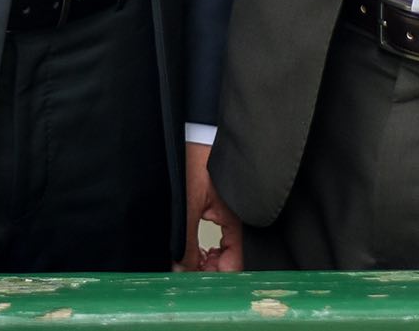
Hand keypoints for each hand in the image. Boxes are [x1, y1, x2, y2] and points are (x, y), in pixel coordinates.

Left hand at [177, 140, 243, 271]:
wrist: (195, 132)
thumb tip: (182, 273)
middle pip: (231, 261)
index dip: (217, 279)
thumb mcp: (187, 206)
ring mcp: (228, 215)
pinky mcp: (219, 209)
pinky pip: (220, 238)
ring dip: (207, 262)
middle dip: (211, 272)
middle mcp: (236, 221)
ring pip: (224, 251)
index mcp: (235, 221)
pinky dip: (207, 249)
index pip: (235, 264)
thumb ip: (186, 243)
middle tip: (188, 275)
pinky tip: (194, 251)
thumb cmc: (196, 161)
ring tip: (188, 263)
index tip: (198, 286)